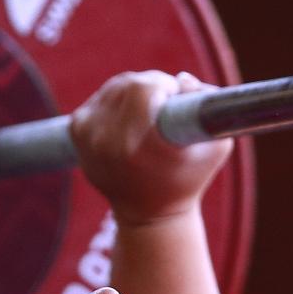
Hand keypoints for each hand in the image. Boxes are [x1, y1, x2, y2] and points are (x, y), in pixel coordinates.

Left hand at [69, 70, 232, 224]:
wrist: (148, 214)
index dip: (164, 86)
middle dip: (153, 85)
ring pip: (115, 86)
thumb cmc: (188, 179)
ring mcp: (87, 135)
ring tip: (150, 113)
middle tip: (167, 102)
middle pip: (129, 82)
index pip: (144, 87)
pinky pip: (100, 98)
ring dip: (135, 91)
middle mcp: (106, 140)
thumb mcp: (216, 146)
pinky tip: (130, 118)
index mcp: (136, 145)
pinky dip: (117, 100)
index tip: (174, 97)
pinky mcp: (76, 130)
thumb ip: (208, 103)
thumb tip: (183, 79)